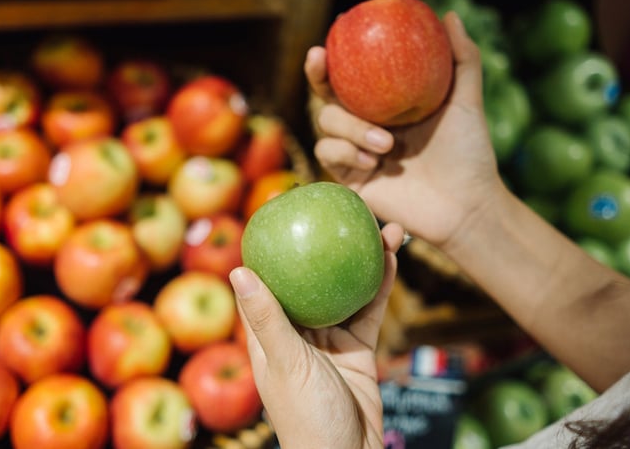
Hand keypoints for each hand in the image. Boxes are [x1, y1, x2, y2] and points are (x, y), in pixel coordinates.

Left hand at [229, 222, 402, 448]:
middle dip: (326, 247)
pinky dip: (379, 286)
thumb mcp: (285, 363)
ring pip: (343, 290)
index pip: (265, 283)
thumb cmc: (307, 417)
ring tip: (379, 227)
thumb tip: (237, 269)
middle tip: (343, 213)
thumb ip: (267, 318)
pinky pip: (368, 310)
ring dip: (360, 260)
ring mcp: (328, 340)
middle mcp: (296, 332)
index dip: (272, 249)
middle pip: (310, 279)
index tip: (284, 212)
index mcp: (268, 335)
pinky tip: (391, 258)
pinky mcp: (357, 349)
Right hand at [309, 12, 503, 249]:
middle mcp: (365, 125)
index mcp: (386, 104)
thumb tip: (450, 15)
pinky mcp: (350, 179)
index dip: (332, 59)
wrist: (465, 205)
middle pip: (326, 96)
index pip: (350, 77)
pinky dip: (346, 152)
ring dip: (351, 128)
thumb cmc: (469, 154)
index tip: (326, 42)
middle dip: (317, 78)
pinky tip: (374, 161)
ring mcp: (355, 152)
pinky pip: (329, 154)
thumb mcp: (466, 102)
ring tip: (386, 144)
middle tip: (320, 61)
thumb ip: (462, 60)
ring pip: (326, 124)